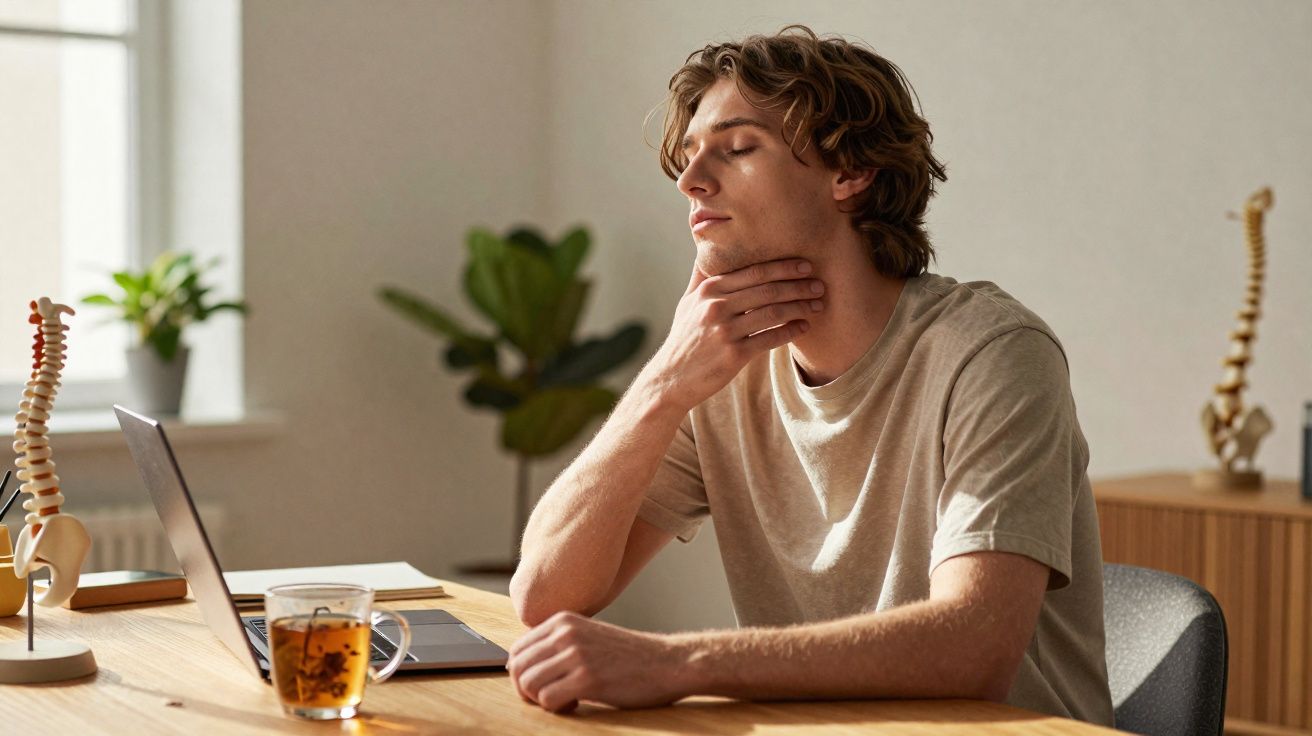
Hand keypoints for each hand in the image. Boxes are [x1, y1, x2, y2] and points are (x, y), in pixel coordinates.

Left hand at [507, 611, 690, 713]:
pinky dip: (558, 708)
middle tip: (552, 697)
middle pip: (517, 668)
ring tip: (567, 699)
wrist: (667, 663)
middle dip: (528, 691)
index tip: (542, 685)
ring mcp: (576, 654)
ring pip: (528, 684)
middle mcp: (565, 633)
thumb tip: (516, 667)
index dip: (522, 675)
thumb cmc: (627, 657)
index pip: (516, 650)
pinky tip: (577, 704)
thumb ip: (556, 645)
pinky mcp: (587, 678)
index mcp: (562, 621)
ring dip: (543, 700)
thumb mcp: (587, 637)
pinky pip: (547, 700)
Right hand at [643, 258, 822, 413]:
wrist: (671, 379)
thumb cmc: (684, 338)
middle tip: (820, 284)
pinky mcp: (733, 355)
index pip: (753, 272)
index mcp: (709, 290)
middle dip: (798, 285)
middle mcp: (716, 306)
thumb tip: (707, 247)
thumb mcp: (687, 303)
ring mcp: (724, 331)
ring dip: (800, 307)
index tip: (805, 265)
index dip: (783, 267)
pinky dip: (790, 331)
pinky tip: (803, 327)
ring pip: (772, 312)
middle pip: (767, 290)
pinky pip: (770, 339)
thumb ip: (701, 277)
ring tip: (818, 305)